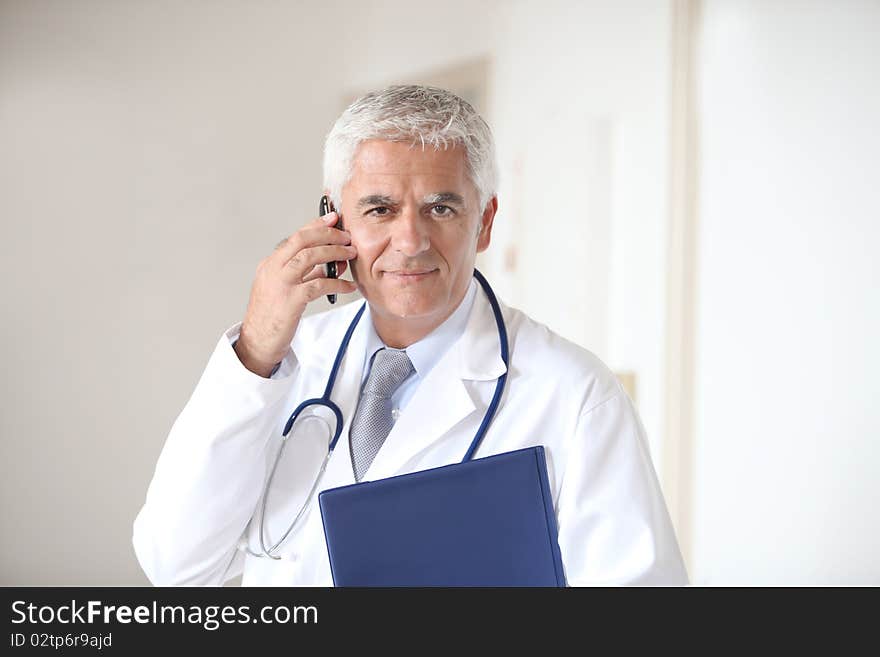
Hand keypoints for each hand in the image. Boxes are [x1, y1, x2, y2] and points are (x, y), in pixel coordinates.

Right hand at [235, 212, 357, 376]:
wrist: (257, 342)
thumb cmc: (273, 316)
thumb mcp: (285, 288)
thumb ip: (305, 273)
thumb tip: (331, 262)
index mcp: (270, 264)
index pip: (295, 236)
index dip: (316, 225)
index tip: (333, 218)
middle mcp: (273, 269)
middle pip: (302, 240)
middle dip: (328, 234)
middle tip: (347, 236)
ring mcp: (280, 283)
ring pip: (310, 256)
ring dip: (335, 253)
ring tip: (351, 255)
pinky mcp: (291, 300)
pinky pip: (319, 284)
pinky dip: (338, 283)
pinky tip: (349, 286)